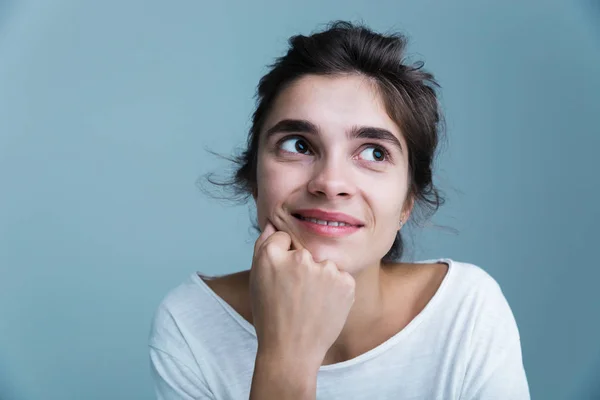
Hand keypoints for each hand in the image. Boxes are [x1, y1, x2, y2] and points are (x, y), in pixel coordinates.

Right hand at [249, 220, 355, 367]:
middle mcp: (300, 257)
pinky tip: (323, 306)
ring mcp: (325, 270)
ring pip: (323, 263)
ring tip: (309, 303)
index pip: (282, 237)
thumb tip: (274, 223)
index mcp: (272, 254)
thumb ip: (263, 245)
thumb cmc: (270, 315)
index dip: (281, 258)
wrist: (291, 351)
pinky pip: (339, 277)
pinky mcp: (345, 282)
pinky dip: (335, 289)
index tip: (280, 279)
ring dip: (320, 277)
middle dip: (302, 266)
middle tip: (294, 294)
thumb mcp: (256, 279)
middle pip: (305, 250)